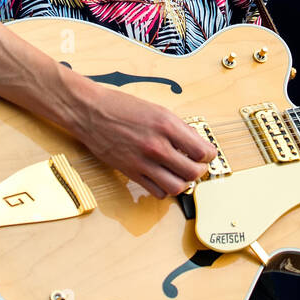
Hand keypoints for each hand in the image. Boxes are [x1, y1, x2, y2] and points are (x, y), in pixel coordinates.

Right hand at [71, 84, 217, 198]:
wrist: (91, 113)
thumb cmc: (121, 107)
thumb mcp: (157, 110)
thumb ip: (179, 128)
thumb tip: (196, 143)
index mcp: (167, 126)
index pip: (202, 151)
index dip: (209, 155)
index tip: (206, 154)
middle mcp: (157, 146)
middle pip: (193, 173)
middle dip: (199, 171)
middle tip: (196, 165)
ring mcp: (143, 162)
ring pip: (177, 187)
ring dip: (183, 183)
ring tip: (180, 174)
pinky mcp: (131, 173)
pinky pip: (156, 192)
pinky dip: (164, 189)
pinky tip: (163, 178)